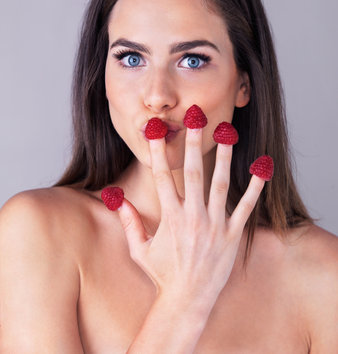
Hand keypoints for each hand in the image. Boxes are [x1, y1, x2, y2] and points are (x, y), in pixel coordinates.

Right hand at [116, 113, 265, 305]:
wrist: (187, 301)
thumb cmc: (162, 274)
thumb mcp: (139, 250)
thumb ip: (129, 222)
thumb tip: (117, 199)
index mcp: (170, 218)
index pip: (162, 177)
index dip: (158, 152)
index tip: (156, 131)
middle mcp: (193, 217)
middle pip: (194, 172)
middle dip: (193, 143)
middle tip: (195, 118)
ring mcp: (214, 225)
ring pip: (220, 184)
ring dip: (224, 156)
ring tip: (227, 133)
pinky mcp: (231, 235)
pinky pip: (245, 207)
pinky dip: (254, 187)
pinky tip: (261, 168)